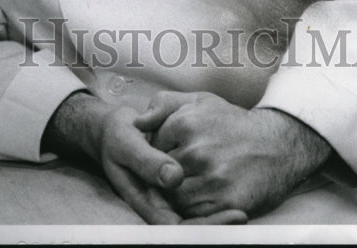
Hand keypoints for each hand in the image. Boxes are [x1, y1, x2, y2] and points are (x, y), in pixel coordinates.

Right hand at [43, 93, 246, 224]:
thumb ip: (148, 161)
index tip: (232, 214)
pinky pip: (194, 201)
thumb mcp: (127, 144)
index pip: (177, 227)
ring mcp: (167, 198)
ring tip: (242, 212)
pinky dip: (211, 201)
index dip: (205, 226)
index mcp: (146, 201)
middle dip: (216, 225)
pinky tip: (230, 194)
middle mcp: (158, 205)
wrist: (114, 130)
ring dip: (216, 217)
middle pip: (189, 227)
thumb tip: (174, 178)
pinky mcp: (173, 186)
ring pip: (194, 217)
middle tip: (241, 216)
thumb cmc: (118, 136)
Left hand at [135, 91, 330, 218]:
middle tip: (180, 174)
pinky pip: (194, 214)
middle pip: (161, 174)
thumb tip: (138, 122)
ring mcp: (211, 178)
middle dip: (165, 177)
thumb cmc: (232, 123)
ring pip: (174, 197)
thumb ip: (165, 105)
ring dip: (178, 196)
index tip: (174, 154)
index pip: (152, 148)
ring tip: (193, 185)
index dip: (159, 154)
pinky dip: (195, 210)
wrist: (278, 145)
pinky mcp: (226, 202)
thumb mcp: (200, 102)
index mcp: (186, 122)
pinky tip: (205, 196)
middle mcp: (197, 150)